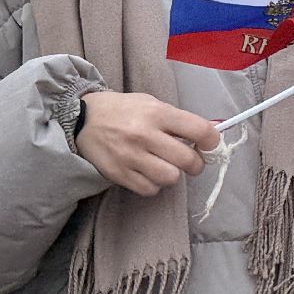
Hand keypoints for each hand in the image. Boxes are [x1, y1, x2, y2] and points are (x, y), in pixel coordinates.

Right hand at [74, 91, 219, 196]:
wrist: (82, 119)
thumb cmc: (123, 110)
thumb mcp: (151, 103)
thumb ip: (176, 120)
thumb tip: (205, 137)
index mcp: (157, 113)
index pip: (198, 129)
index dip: (211, 140)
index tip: (209, 144)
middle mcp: (145, 135)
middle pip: (187, 160)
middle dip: (196, 163)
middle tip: (191, 161)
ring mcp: (131, 157)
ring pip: (170, 178)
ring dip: (173, 174)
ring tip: (166, 165)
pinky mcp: (119, 174)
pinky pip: (150, 190)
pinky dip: (154, 184)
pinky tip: (148, 173)